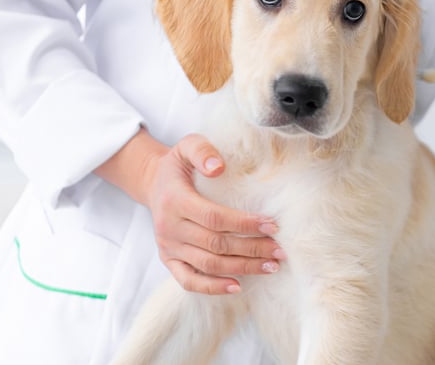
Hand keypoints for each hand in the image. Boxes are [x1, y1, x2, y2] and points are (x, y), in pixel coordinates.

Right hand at [145, 134, 285, 294]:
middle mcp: (169, 227)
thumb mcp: (187, 146)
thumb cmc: (179, 165)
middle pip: (216, 244)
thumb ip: (202, 151)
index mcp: (175, 200)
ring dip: (242, 268)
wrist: (154, 183)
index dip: (244, 224)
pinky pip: (189, 280)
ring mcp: (168, 247)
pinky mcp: (169, 260)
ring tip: (271, 266)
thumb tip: (218, 167)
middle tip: (280, 250)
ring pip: (208, 265)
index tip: (273, 225)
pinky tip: (238, 286)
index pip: (214, 217)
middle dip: (252, 249)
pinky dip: (213, 287)